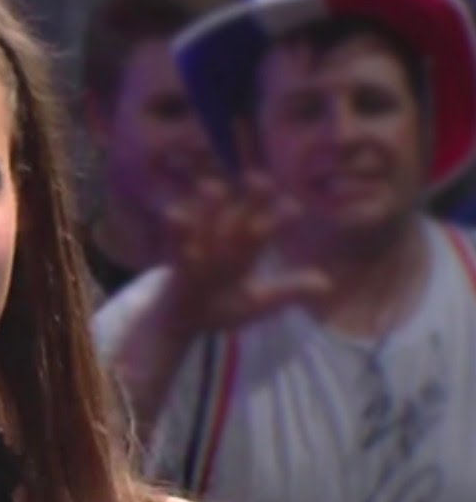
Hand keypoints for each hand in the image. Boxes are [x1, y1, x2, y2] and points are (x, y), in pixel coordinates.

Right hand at [159, 172, 330, 334]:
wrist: (183, 321)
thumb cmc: (221, 307)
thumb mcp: (257, 303)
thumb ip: (288, 291)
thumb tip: (327, 284)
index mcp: (247, 251)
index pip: (268, 227)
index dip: (281, 216)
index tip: (294, 210)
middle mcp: (225, 242)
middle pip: (243, 212)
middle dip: (252, 196)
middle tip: (258, 180)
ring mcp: (200, 247)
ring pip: (207, 217)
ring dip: (211, 204)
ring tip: (215, 189)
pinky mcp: (176, 259)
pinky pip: (174, 239)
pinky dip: (176, 228)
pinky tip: (178, 217)